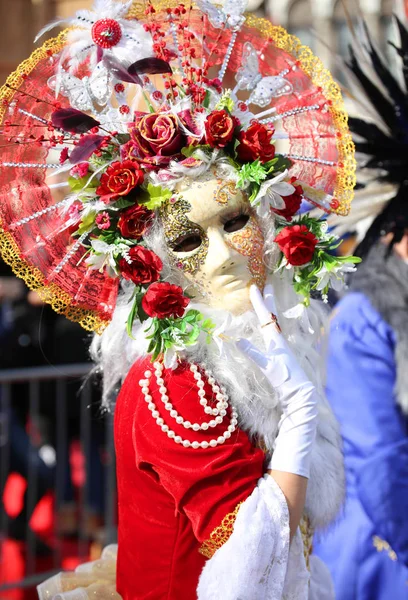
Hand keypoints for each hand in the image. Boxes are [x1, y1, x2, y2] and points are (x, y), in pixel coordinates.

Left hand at [237, 284, 317, 477]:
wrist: (302, 398)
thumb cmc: (289, 383)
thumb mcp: (271, 367)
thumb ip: (256, 354)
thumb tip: (241, 343)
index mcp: (278, 343)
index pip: (271, 319)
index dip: (265, 304)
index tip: (260, 288)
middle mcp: (279, 344)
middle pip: (271, 317)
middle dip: (265, 300)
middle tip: (260, 284)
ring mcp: (279, 353)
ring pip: (269, 327)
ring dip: (262, 311)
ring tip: (256, 294)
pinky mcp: (275, 366)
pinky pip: (259, 356)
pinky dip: (250, 350)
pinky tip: (238, 341)